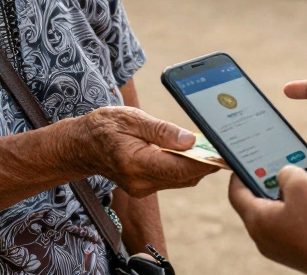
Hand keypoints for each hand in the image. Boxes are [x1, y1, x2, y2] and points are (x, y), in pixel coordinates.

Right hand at [79, 106, 217, 197]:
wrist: (81, 145)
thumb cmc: (104, 127)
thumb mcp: (131, 118)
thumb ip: (161, 130)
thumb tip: (190, 140)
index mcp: (136, 163)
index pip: (179, 168)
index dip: (205, 163)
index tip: (224, 154)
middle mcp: (140, 182)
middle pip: (184, 177)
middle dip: (206, 163)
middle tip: (225, 146)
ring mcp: (142, 188)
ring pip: (181, 180)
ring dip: (197, 165)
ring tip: (213, 147)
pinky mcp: (145, 186)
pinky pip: (172, 179)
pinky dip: (185, 166)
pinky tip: (193, 152)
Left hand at [228, 167, 306, 274]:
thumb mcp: (301, 183)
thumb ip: (286, 171)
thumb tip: (285, 175)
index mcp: (257, 221)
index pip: (236, 194)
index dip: (238, 173)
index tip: (245, 159)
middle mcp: (267, 236)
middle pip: (265, 200)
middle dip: (279, 177)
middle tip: (284, 160)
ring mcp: (286, 244)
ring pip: (292, 207)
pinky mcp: (306, 248)